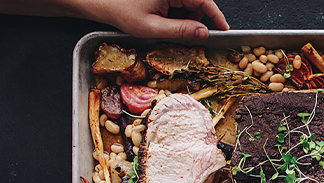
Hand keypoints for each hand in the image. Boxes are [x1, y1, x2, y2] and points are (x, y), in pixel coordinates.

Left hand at [81, 0, 228, 38]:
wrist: (99, 1)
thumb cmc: (120, 10)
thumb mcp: (152, 27)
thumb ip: (181, 30)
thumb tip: (204, 33)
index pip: (205, 0)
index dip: (217, 16)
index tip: (224, 29)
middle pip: (198, 1)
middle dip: (200, 19)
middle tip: (197, 38)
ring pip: (188, 3)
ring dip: (187, 18)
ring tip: (172, 29)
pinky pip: (178, 1)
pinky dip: (177, 14)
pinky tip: (166, 22)